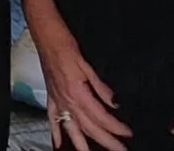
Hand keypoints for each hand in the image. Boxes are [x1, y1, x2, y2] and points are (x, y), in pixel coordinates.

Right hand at [31, 17, 131, 150]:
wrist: (44, 33)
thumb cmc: (64, 43)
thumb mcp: (86, 63)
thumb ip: (100, 86)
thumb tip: (114, 103)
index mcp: (77, 92)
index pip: (100, 116)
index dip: (116, 127)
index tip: (129, 133)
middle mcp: (66, 100)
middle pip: (89, 127)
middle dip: (106, 141)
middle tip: (121, 150)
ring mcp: (57, 100)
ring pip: (71, 128)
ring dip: (82, 145)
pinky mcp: (51, 96)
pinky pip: (53, 119)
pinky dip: (55, 133)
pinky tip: (59, 144)